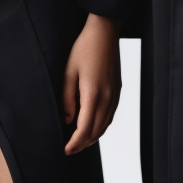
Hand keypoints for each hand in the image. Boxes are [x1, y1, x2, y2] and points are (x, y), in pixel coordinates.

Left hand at [62, 14, 120, 155]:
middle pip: (96, 131)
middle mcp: (108, 98)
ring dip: (92, 137)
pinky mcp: (117, 91)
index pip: (85, 129)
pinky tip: (91, 126)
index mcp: (93, 94)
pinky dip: (101, 126)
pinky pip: (110, 116)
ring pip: (105, 126)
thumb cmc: (84, 48)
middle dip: (82, 144)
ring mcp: (115, 95)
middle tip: (69, 149)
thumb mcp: (68, 72)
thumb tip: (67, 120)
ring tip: (78, 141)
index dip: (75, 143)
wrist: (104, 32)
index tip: (65, 150)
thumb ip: (67, 98)